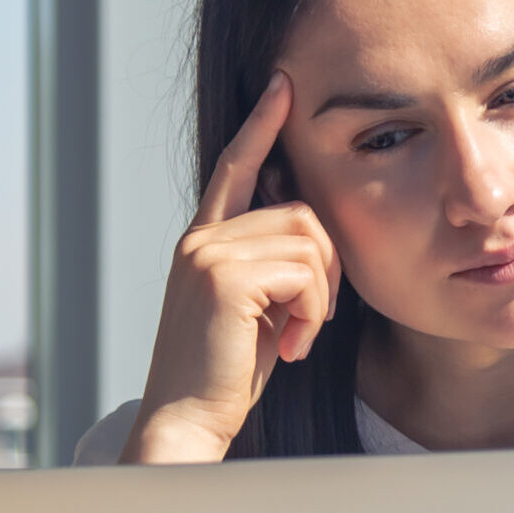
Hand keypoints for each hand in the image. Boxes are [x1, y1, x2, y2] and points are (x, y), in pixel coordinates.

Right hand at [123, 70, 342, 463]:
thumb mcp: (255, 316)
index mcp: (202, 245)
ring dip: (321, 296)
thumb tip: (311, 234)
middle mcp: (199, 240)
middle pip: (300, 212)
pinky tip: (293, 347)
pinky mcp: (222, 276)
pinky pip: (304, 270)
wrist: (188, 423)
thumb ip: (273, 273)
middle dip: (325, 271)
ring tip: (297, 339)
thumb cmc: (225, 381)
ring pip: (309, 239)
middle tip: (310, 326)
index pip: (233, 169)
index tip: (282, 89)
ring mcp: (207, 253)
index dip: (260, 128)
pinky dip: (313, 312)